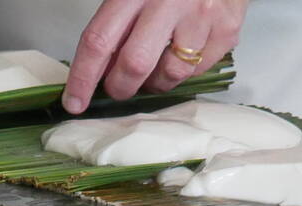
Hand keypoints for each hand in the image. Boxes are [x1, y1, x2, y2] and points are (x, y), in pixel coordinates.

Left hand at [60, 0, 247, 113]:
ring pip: (169, 74)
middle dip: (120, 87)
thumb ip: (117, 24)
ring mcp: (201, 16)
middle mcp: (168, 1)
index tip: (74, 101)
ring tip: (157, 64)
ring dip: (156, 82)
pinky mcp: (227, 29)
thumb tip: (101, 70)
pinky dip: (186, 70)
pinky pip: (198, 70)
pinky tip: (185, 50)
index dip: (83, 77)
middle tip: (118, 87)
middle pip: (134, 64)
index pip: (99, 40)